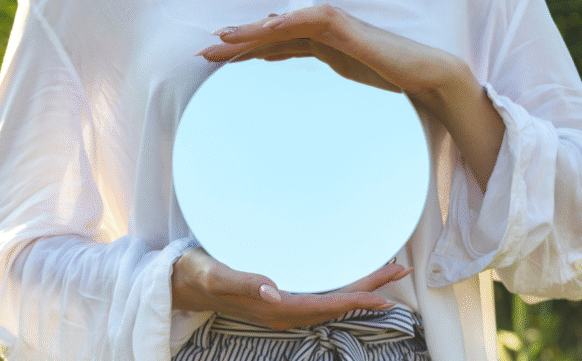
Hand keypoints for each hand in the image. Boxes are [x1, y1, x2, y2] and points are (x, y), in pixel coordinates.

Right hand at [171, 247, 411, 330]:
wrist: (183, 283)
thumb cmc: (199, 275)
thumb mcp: (216, 274)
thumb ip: (244, 282)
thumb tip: (275, 291)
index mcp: (274, 308)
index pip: (323, 306)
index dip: (354, 301)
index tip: (383, 296)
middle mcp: (284, 311)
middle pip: (335, 304)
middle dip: (368, 290)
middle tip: (398, 270)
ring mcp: (282, 306)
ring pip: (330, 300)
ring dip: (358, 288)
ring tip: (385, 272)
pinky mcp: (279, 298)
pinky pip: (318, 295)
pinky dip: (340, 286)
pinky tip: (348, 276)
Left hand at [194, 5, 464, 103]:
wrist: (423, 74)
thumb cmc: (386, 72)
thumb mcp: (340, 70)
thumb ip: (311, 60)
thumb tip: (279, 59)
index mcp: (318, 43)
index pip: (273, 44)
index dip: (242, 51)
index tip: (215, 60)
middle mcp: (321, 31)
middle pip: (271, 34)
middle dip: (237, 42)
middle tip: (204, 53)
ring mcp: (335, 28)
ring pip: (286, 26)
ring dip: (254, 32)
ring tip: (224, 39)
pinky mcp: (349, 30)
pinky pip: (315, 23)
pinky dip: (291, 23)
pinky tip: (268, 29)